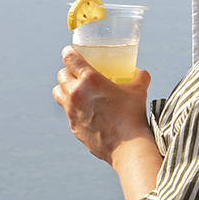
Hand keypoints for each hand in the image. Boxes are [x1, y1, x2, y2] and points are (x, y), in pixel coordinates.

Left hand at [53, 46, 151, 164]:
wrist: (127, 147)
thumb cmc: (132, 115)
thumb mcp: (138, 90)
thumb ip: (139, 76)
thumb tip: (140, 72)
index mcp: (89, 79)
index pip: (69, 58)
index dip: (68, 52)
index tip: (70, 52)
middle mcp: (76, 93)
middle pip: (61, 74)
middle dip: (68, 71)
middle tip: (77, 73)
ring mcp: (71, 111)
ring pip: (58, 93)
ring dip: (64, 89)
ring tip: (75, 91)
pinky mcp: (73, 126)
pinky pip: (67, 112)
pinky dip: (73, 109)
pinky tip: (86, 112)